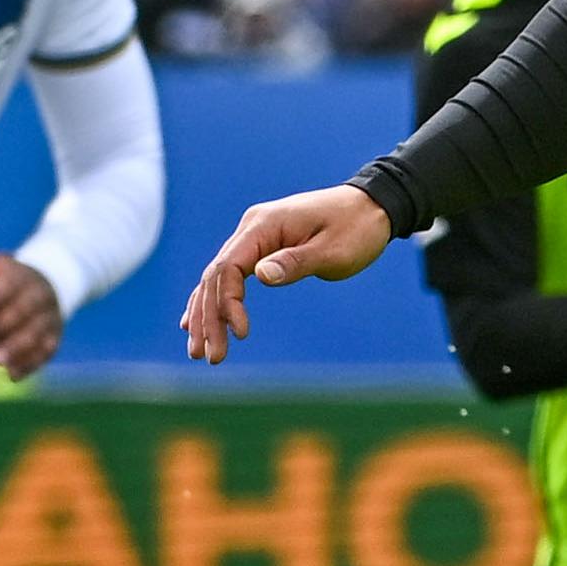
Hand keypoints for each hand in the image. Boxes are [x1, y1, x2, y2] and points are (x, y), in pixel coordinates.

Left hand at [0, 240, 62, 380]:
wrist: (47, 287)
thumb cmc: (5, 280)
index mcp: (22, 276)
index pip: (10, 285)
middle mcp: (41, 296)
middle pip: (22, 312)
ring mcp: (50, 318)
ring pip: (36, 333)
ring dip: (16, 348)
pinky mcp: (54, 338)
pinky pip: (45, 352)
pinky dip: (30, 364)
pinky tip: (12, 375)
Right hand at [182, 184, 391, 363]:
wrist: (370, 207)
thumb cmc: (356, 229)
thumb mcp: (333, 250)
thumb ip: (296, 262)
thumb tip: (260, 275)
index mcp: (264, 225)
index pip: (229, 267)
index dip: (227, 303)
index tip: (241, 334)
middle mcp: (251, 228)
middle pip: (215, 276)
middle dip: (210, 319)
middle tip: (210, 358)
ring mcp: (253, 236)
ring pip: (216, 278)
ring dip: (206, 315)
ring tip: (198, 352)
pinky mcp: (261, 246)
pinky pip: (229, 275)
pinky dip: (213, 300)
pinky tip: (196, 323)